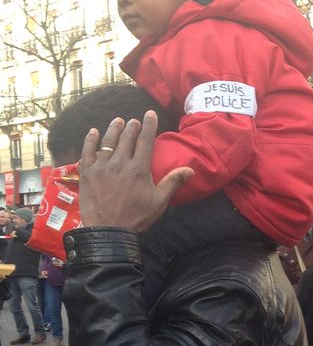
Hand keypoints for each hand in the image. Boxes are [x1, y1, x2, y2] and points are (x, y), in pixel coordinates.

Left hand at [78, 111, 192, 232]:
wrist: (109, 231)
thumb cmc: (137, 218)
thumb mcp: (159, 202)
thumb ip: (173, 182)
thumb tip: (190, 170)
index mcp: (139, 168)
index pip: (146, 140)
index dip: (149, 125)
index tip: (150, 114)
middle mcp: (120, 162)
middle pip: (127, 138)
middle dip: (132, 126)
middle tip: (134, 121)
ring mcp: (102, 166)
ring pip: (108, 141)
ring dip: (114, 129)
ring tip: (118, 121)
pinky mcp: (87, 172)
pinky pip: (87, 151)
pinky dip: (91, 140)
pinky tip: (94, 132)